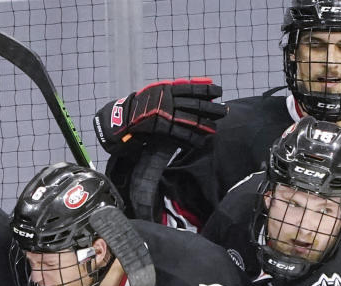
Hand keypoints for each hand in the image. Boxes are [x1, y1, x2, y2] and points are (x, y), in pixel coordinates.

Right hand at [93, 78, 224, 152]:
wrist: (117, 122)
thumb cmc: (137, 110)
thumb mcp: (155, 95)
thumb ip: (172, 93)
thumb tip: (192, 91)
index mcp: (165, 90)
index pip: (190, 88)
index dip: (206, 89)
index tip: (219, 90)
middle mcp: (165, 101)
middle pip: (194, 104)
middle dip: (211, 108)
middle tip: (224, 111)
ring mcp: (162, 115)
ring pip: (189, 120)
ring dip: (204, 125)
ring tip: (214, 129)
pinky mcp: (158, 130)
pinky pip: (179, 135)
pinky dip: (191, 139)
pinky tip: (200, 142)